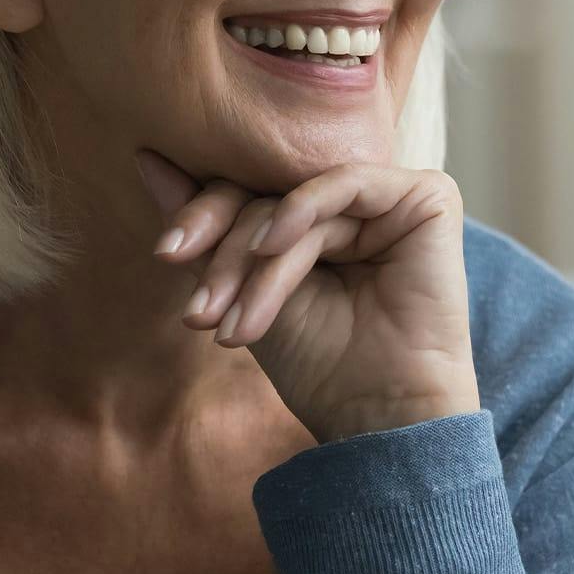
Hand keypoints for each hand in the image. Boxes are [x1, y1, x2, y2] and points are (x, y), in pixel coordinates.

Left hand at [134, 148, 479, 443]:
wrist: (378, 415)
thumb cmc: (317, 360)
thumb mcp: (242, 288)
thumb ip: (205, 224)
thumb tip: (146, 158)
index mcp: (314, 217)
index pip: (245, 195)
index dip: (201, 219)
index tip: (165, 254)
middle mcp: (353, 201)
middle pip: (264, 192)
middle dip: (224, 253)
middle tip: (197, 312)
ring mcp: (390, 196)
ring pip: (295, 200)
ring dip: (256, 263)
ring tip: (234, 326)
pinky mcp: (427, 198)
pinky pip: (345, 183)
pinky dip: (301, 212)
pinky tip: (273, 248)